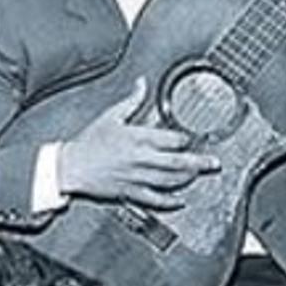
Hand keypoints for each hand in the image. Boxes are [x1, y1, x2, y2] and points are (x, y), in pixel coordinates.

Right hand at [59, 80, 219, 209]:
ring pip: (170, 181)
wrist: (71, 166)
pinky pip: (155, 199)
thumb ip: (132, 100)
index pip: (171, 139)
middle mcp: (141, 159)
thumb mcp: (111, 116)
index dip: (184, 139)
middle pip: (177, 162)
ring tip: (198, 175)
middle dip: (199, 162)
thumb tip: (142, 83)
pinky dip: (170, 202)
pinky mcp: (130, 192)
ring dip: (187, 178)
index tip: (191, 139)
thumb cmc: (89, 142)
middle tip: (214, 164)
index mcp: (138, 138)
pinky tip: (180, 201)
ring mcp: (137, 177)